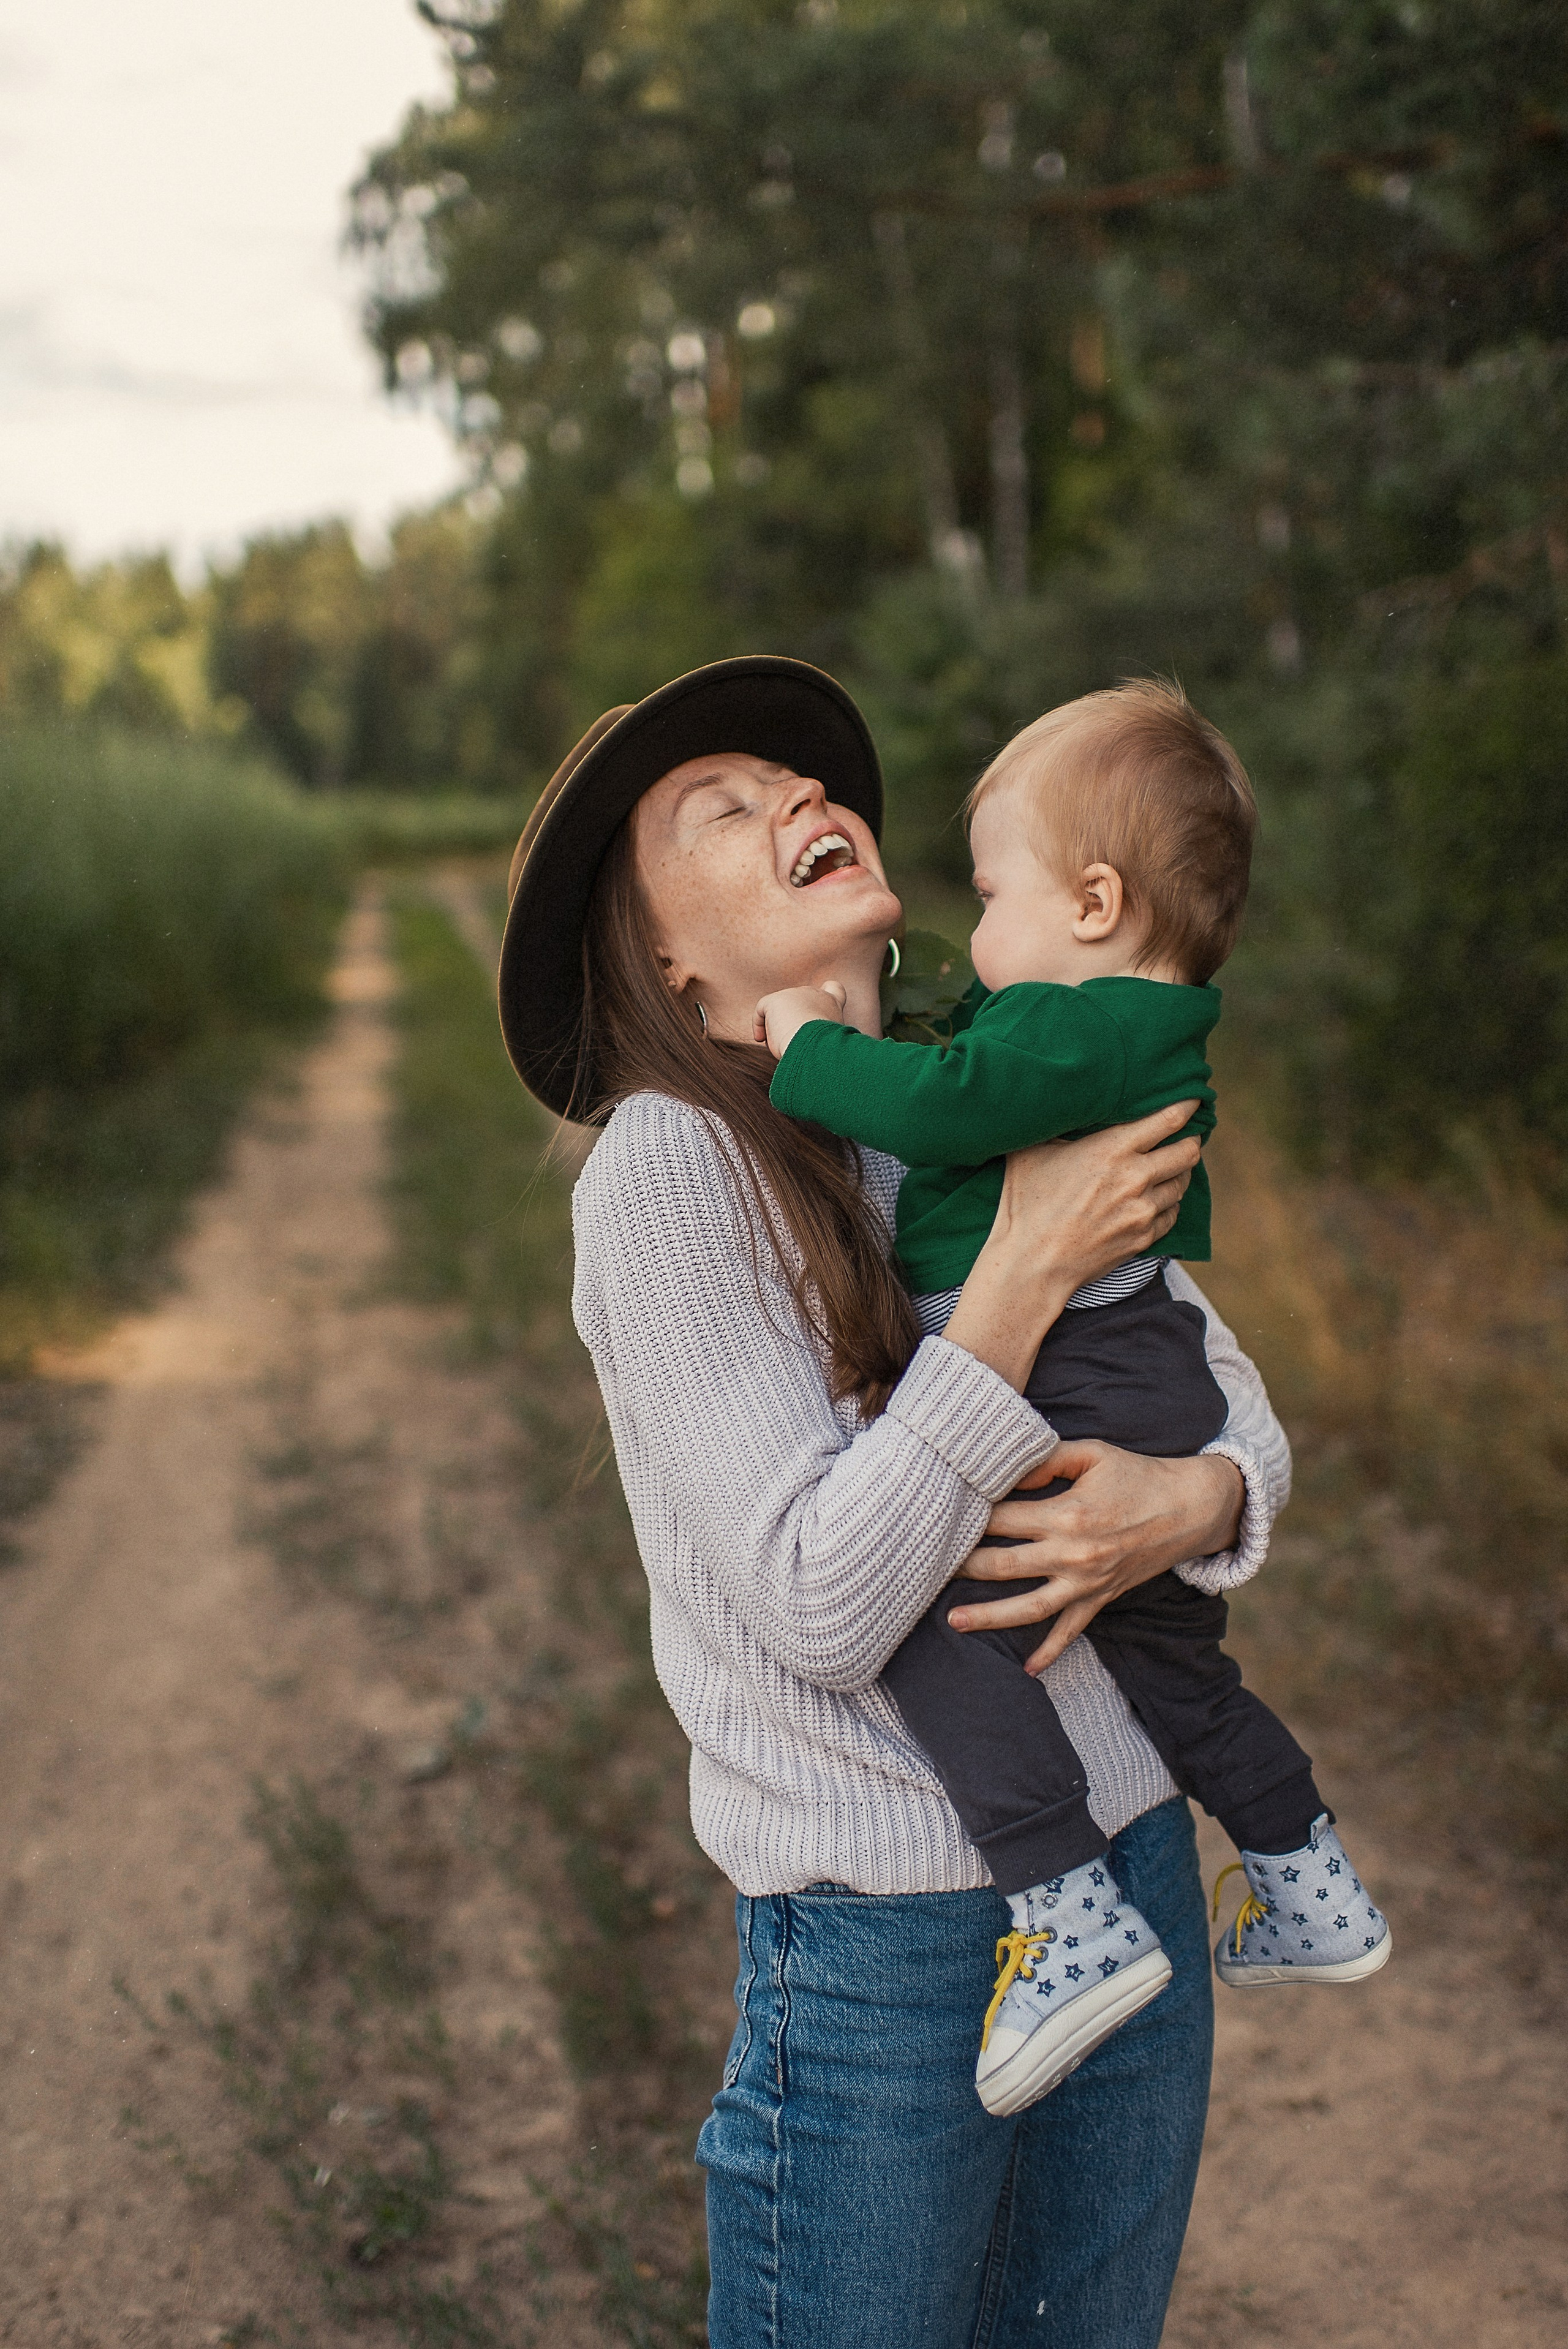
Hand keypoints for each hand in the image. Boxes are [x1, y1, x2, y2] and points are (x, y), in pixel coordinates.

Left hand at [753, 980, 846, 1056]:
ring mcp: (794, 993)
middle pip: (798, 1003)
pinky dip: (759, 1025)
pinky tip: (762, 1039)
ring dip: (778, 1029)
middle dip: (792, 1021)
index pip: (833, 989)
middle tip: (796, 1042)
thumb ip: (814, 1034)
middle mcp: (815, 994)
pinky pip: (762, 1010)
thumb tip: (795, 1042)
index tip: (818, 1008)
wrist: (816, 1046)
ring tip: (784, 1044)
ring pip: (780, 1012)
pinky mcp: (776, 999)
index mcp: (832, 1004)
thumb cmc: (823, 1052)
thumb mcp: (825, 1042)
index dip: (826, 994)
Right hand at [941, 1101, 1200, 1390]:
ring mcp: (1142, 1211)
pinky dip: (1169, 1204)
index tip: (1193, 1101)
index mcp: (1111, 1150)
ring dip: (1179, 1173)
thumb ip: (1056, 1127)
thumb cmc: (1026, 1204)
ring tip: (1172, 1167)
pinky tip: (1159, 1199)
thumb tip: (1060, 1105)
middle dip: (1191, 1140)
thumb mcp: (1033, 1153)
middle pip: (1187, 1152)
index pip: (1167, 1120)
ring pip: (1181, 1184)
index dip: (1186, 1107)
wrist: (1032, 1262)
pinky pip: (1172, 1215)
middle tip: (1188, 1135)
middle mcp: (1135, 1178)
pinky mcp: (1143, 1238)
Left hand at [946, 1443, 1244, 1672]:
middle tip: (928, 1568)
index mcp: (1067, 1514)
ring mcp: (1086, 1583)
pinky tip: (1027, 1671)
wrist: (1189, 1508)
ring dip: (989, 1617)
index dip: (971, 1517)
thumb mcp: (1092, 1453)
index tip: (942, 1516)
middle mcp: (1073, 1554)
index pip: (1003, 1519)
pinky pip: (1071, 1632)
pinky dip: (1050, 1653)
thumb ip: (1045, 1459)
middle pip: (1004, 1565)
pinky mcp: (1100, 1599)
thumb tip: (1007, 1471)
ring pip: (1029, 1608)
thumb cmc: (1136, 1474)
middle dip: (964, 1567)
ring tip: (952, 1622)